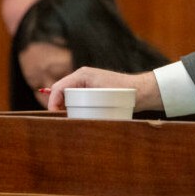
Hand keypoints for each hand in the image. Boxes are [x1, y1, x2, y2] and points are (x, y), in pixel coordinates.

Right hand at [47, 67, 162, 112]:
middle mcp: (83, 78)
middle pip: (61, 93)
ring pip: (68, 98)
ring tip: (69, 119)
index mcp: (82, 75)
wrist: (141, 92)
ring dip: (67, 108)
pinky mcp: (93, 92)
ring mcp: (88, 84)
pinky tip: (77, 118)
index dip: (53, 101)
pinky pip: (77, 100)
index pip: (58, 87)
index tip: (54, 115)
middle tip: (62, 119)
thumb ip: (80, 100)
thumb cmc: (123, 93)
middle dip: (58, 105)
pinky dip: (75, 108)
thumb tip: (62, 110)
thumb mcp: (100, 96)